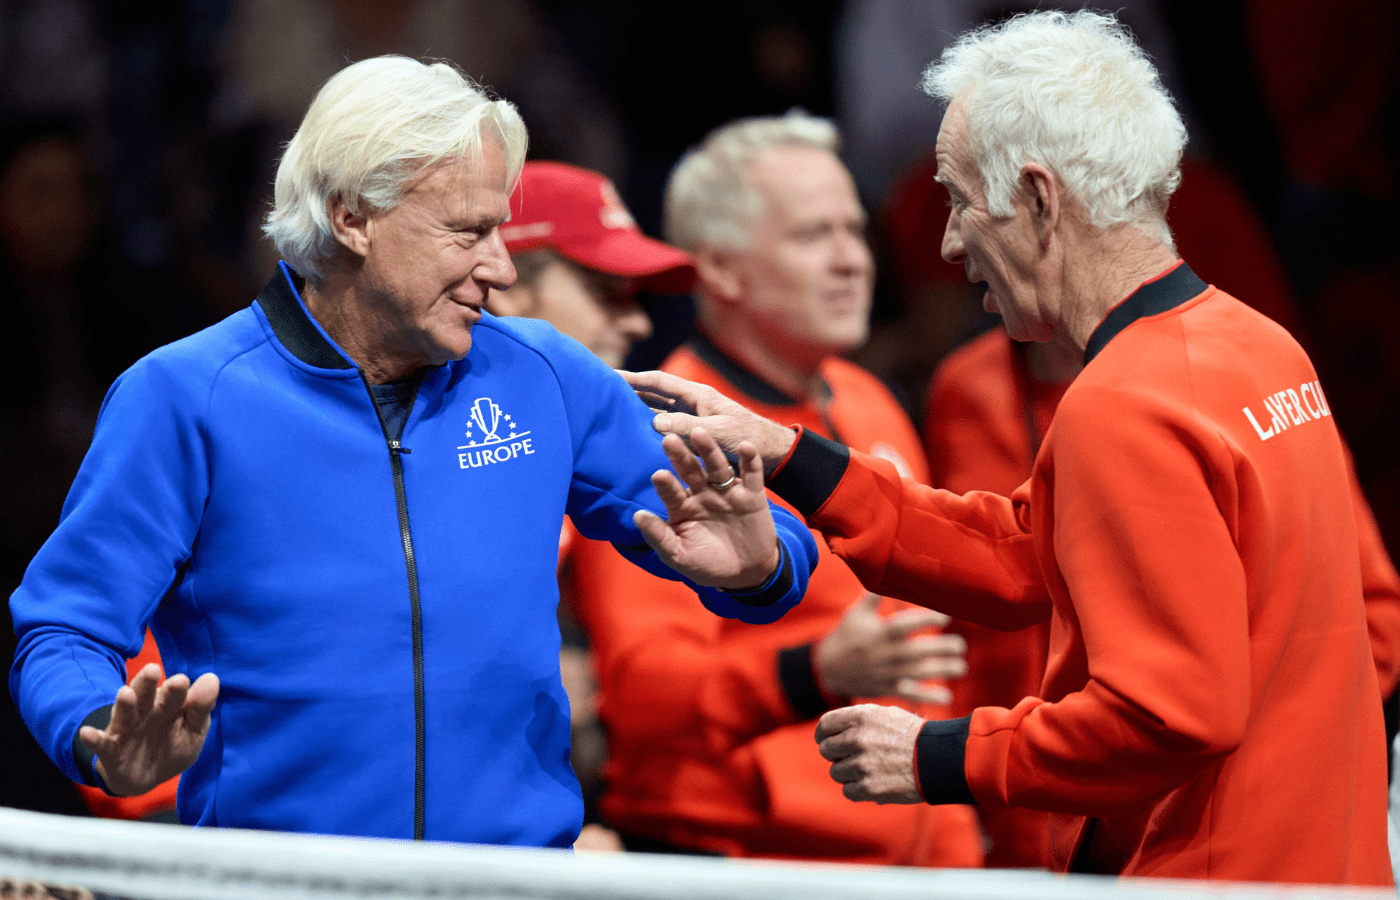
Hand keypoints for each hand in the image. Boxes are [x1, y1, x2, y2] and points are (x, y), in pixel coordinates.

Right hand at [78, 663, 218, 795]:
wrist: (146, 777)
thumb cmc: (173, 746)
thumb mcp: (192, 731)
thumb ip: (200, 709)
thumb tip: (212, 679)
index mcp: (168, 706)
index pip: (174, 695)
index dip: (177, 689)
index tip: (182, 680)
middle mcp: (145, 713)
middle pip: (146, 696)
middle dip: (148, 684)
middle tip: (152, 670)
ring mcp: (126, 730)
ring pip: (125, 714)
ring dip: (124, 704)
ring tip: (125, 693)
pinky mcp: (110, 751)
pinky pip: (102, 744)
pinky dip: (94, 739)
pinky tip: (87, 733)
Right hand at [622, 370, 796, 473]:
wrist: (770, 451)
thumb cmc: (746, 439)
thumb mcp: (717, 432)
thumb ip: (686, 427)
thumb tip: (653, 421)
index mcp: (697, 395)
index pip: (659, 382)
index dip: (634, 378)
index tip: (610, 375)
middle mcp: (691, 403)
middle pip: (654, 394)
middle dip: (630, 391)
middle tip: (603, 392)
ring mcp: (692, 418)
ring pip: (658, 410)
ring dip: (637, 410)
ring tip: (612, 412)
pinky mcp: (694, 434)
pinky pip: (666, 428)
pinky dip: (650, 428)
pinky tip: (636, 436)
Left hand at [633, 426, 780, 589]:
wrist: (746, 574)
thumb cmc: (706, 564)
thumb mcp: (679, 555)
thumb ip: (659, 536)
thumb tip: (637, 516)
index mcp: (682, 506)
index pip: (671, 492)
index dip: (665, 484)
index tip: (658, 475)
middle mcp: (702, 493)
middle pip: (690, 470)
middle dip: (681, 455)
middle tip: (669, 439)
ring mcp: (727, 492)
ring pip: (717, 467)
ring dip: (709, 450)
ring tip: (700, 433)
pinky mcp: (752, 495)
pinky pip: (752, 475)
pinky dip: (750, 460)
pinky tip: (745, 445)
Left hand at [815, 703, 924, 803]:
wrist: (939, 758)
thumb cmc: (913, 735)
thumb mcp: (885, 714)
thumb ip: (858, 719)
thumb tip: (834, 728)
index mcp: (861, 717)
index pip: (825, 726)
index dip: (823, 735)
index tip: (825, 741)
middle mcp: (857, 739)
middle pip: (826, 750)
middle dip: (836, 754)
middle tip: (850, 757)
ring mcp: (862, 764)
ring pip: (836, 772)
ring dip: (847, 773)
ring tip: (867, 770)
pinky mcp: (869, 788)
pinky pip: (847, 791)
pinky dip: (857, 789)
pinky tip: (871, 783)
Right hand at [816, 593, 965, 702]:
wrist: (828, 670)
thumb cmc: (846, 636)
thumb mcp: (856, 613)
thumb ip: (875, 596)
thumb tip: (888, 571)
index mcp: (879, 632)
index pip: (905, 624)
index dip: (927, 618)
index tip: (946, 615)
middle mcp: (886, 653)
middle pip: (918, 651)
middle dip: (942, 648)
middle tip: (960, 645)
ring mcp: (888, 673)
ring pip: (920, 673)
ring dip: (942, 671)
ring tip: (961, 666)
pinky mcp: (888, 689)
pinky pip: (911, 694)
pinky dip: (929, 697)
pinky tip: (947, 697)